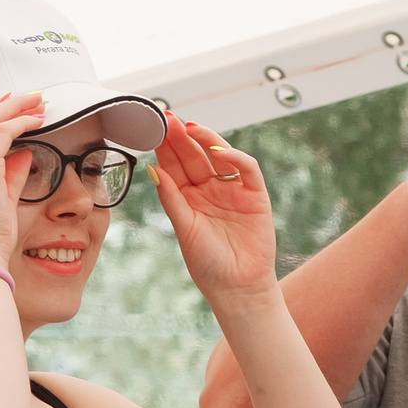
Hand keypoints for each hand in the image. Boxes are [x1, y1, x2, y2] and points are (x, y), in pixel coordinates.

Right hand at [0, 92, 47, 269]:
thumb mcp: (1, 202)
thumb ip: (11, 175)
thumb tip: (25, 153)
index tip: (13, 106)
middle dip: (8, 104)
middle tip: (32, 96)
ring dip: (18, 108)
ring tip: (39, 102)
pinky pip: (3, 134)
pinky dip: (21, 122)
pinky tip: (38, 120)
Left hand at [149, 113, 276, 303]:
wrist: (238, 287)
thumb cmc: (208, 264)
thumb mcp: (184, 228)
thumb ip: (171, 198)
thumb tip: (153, 169)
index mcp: (189, 197)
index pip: (175, 165)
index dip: (165, 147)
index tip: (152, 128)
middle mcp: (210, 189)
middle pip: (194, 155)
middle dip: (181, 138)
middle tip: (167, 120)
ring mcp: (232, 189)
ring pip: (218, 155)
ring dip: (204, 139)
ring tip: (188, 128)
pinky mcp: (255, 194)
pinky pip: (246, 168)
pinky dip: (234, 156)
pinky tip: (217, 151)